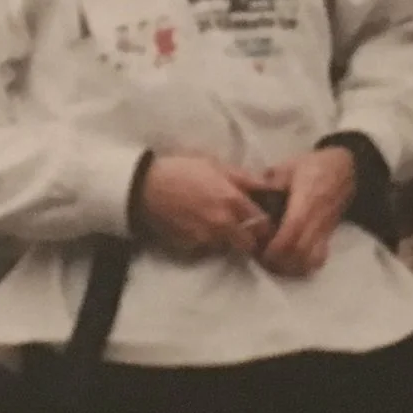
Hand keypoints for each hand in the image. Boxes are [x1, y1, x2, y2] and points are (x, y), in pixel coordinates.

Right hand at [137, 154, 275, 257]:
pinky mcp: (190, 246)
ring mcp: (206, 237)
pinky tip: (198, 227)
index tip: (262, 222)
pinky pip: (206, 247)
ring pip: (227, 247)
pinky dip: (206, 241)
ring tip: (215, 225)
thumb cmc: (181, 169)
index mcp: (233, 200)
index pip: (263, 223)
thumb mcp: (215, 164)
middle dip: (249, 238)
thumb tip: (267, 185)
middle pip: (248, 243)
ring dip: (227, 240)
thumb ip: (243, 178)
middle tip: (244, 230)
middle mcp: (224, 223)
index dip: (265, 224)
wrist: (144, 187)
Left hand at [258, 147, 355, 277]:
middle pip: (300, 250)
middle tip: (262, 258)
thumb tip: (252, 192)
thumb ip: (271, 180)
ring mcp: (325, 229)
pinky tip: (292, 263)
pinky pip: (320, 257)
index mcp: (306, 200)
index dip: (276, 244)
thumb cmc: (315, 166)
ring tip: (276, 263)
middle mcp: (317, 219)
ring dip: (291, 266)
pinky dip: (305, 265)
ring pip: (310, 258)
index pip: (293, 229)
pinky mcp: (329, 235)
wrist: (346, 168)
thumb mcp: (290, 166)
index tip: (260, 249)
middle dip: (280, 260)